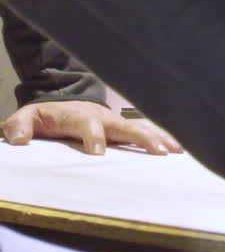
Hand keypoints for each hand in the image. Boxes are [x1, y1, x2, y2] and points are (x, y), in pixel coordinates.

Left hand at [2, 101, 181, 155]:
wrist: (65, 98)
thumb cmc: (46, 114)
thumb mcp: (26, 116)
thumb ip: (19, 126)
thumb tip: (17, 140)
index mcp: (79, 116)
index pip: (88, 126)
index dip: (94, 137)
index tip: (98, 153)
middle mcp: (104, 118)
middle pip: (127, 127)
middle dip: (143, 138)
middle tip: (158, 152)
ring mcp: (118, 121)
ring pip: (142, 128)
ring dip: (160, 138)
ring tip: (178, 150)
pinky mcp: (125, 126)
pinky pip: (146, 130)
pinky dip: (164, 137)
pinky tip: (180, 147)